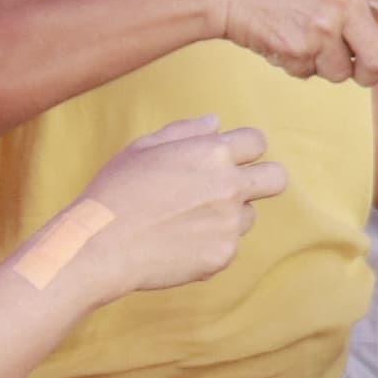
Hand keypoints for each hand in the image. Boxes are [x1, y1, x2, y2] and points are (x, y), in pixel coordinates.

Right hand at [70, 116, 290, 296]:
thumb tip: (216, 122)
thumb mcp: (143, 148)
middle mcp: (229, 186)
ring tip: (183, 221)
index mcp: (211, 153)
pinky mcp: (223, 255)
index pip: (257, 141)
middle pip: (277, 179)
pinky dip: (210, 245)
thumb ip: (185, 132)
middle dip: (263, 180)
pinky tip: (177, 244)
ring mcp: (229, 223)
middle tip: (235, 189)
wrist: (100, 244)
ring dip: (227, 216)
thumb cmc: (116, 191)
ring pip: (248, 216)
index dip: (244, 150)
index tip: (230, 159)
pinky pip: (228, 245)